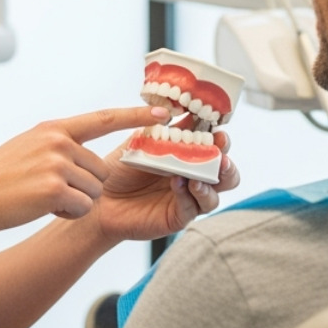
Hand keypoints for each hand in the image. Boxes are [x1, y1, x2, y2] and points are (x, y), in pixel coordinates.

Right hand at [0, 106, 170, 236]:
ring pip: (95, 192)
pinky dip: (67, 214)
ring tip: (42, 197)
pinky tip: (42, 207)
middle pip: (102, 171)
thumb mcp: (28, 147)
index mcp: (54, 129)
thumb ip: (58, 145)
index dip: (135, 116)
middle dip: (84, 187)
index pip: (103, 118)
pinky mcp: (55, 189)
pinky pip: (83, 208)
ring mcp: (57, 164)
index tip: (163, 113)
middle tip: (50, 190)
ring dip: (76, 202)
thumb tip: (85, 153)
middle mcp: (58, 141)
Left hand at [92, 123, 237, 244]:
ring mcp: (187, 199)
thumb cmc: (120, 169)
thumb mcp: (142, 143)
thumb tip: (184, 109)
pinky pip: (191, 208)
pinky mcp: (177, 217)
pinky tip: (178, 184)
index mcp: (188, 159)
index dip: (221, 142)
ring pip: (214, 197)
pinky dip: (188, 196)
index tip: (220, 133)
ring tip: (197, 176)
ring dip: (209, 184)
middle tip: (221, 158)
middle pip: (226, 176)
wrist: (100, 196)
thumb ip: (165, 130)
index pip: (215, 150)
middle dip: (227, 166)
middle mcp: (192, 179)